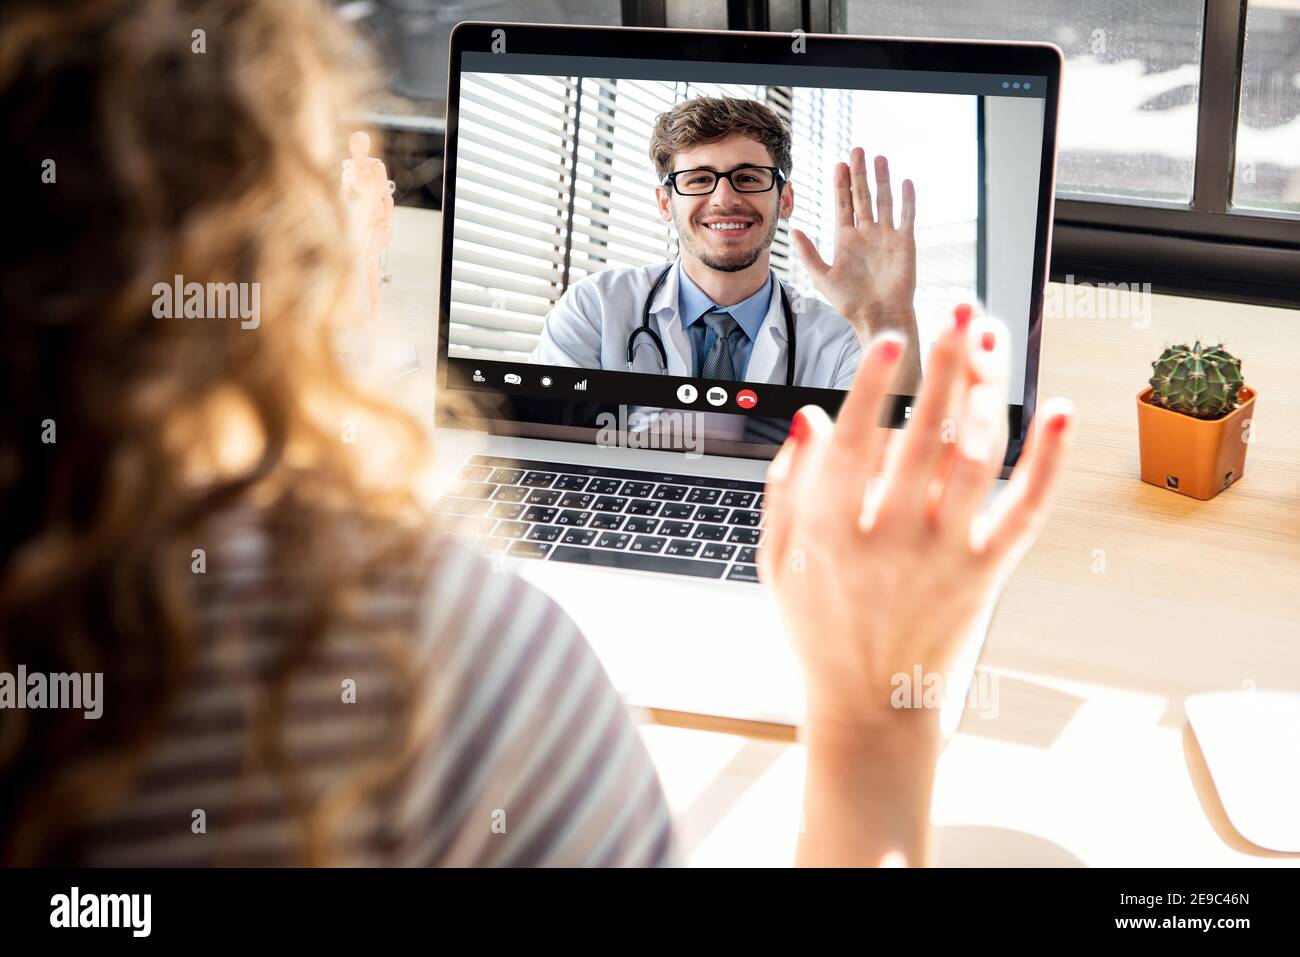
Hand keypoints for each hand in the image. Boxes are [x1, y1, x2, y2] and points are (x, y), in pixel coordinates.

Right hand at [760, 305, 1074, 732]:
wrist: (869, 707)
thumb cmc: (818, 629)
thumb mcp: (775, 561)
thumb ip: (786, 488)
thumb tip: (811, 417)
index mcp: (829, 534)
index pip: (853, 445)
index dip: (872, 387)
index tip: (890, 341)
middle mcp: (890, 541)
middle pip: (925, 437)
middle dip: (946, 366)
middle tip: (959, 311)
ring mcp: (942, 558)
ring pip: (976, 461)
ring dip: (988, 393)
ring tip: (992, 340)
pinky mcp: (985, 575)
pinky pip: (1026, 512)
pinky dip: (1049, 461)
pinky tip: (1061, 412)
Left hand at [791, 149, 916, 337]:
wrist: (877, 316)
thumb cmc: (850, 302)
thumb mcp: (822, 277)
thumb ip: (808, 253)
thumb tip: (792, 230)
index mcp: (846, 239)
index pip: (843, 204)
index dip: (841, 185)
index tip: (839, 164)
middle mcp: (866, 233)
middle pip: (862, 196)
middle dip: (859, 174)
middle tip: (857, 150)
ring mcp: (886, 236)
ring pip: (884, 201)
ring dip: (882, 179)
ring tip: (879, 158)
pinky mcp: (904, 242)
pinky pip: (906, 216)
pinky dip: (906, 199)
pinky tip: (905, 182)